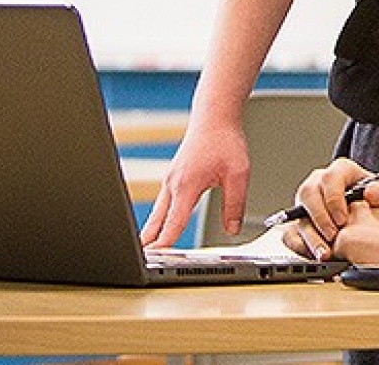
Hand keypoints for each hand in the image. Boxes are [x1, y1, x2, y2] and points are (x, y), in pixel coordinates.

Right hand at [138, 119, 249, 248]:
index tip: (155, 257)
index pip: (174, 221)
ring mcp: (171, 180)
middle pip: (158, 220)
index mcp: (187, 184)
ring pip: (157, 212)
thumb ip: (235, 205)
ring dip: (151, 230)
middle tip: (139, 262)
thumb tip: (233, 229)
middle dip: (149, 242)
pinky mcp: (173, 177)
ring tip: (145, 250)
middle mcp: (174, 183)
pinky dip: (158, 218)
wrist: (215, 117)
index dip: (164, 242)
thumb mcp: (239, 174)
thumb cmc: (224, 139)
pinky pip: (162, 203)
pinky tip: (158, 226)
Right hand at [281, 158, 378, 257]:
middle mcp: (321, 184)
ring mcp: (308, 203)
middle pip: (308, 193)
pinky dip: (299, 244)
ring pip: (297, 214)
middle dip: (320, 218)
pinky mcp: (301, 222)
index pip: (331, 177)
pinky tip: (313, 254)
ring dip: (310, 236)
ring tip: (324, 253)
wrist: (374, 219)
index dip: (334, 199)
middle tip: (333, 236)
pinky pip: (290, 231)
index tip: (343, 219)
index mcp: (342, 172)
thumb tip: (370, 193)